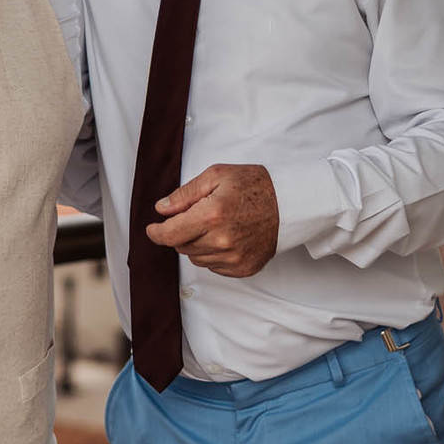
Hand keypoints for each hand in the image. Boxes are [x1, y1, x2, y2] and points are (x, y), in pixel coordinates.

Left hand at [146, 164, 279, 276]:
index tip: (153, 228)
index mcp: (212, 215)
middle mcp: (221, 241)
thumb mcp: (217, 176)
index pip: (169, 234)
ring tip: (216, 224)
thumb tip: (162, 209)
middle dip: (182, 231)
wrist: (290, 204)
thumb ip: (185, 194)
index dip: (156, 232)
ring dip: (197, 243)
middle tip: (198, 215)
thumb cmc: (255, 186)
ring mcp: (233, 257)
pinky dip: (214, 253)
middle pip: (181, 246)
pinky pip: (214, 266)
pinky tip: (228, 237)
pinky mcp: (243, 268)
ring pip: (196, 257)